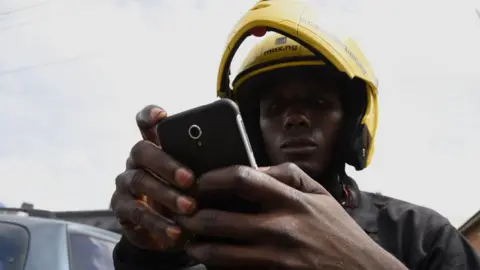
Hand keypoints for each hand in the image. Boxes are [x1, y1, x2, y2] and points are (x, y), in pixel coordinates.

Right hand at [110, 105, 196, 250]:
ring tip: (189, 207)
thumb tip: (233, 160)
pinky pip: (136, 213)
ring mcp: (126, 183)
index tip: (162, 115)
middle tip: (190, 179)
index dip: (149, 115)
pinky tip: (176, 232)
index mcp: (156, 146)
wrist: (171, 230)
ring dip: (166, 195)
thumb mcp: (199, 179)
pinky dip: (158, 223)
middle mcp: (137, 160)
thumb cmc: (190, 195)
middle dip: (167, 163)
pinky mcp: (121, 209)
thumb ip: (206, 165)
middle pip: (142, 150)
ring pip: (139, 181)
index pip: (145, 122)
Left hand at [176, 163, 404, 269]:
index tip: (200, 181)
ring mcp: (275, 257)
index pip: (242, 179)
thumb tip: (254, 167)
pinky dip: (218, 265)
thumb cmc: (338, 230)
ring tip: (189, 239)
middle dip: (192, 217)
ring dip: (198, 246)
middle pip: (219, 220)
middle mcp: (280, 228)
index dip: (213, 178)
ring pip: (220, 253)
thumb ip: (288, 175)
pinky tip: (211, 258)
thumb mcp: (320, 194)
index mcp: (291, 200)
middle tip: (182, 214)